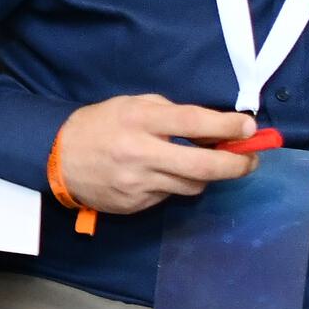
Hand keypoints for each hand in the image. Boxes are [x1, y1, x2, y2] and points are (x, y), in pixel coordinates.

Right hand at [52, 97, 260, 213]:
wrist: (58, 158)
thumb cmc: (100, 124)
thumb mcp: (132, 105)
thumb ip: (170, 114)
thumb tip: (212, 129)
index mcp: (139, 120)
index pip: (193, 122)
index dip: (227, 127)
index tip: (249, 128)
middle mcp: (140, 153)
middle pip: (203, 166)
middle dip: (236, 164)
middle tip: (251, 159)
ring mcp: (138, 183)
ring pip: (192, 185)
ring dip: (204, 175)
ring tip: (201, 164)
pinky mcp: (135, 204)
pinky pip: (170, 195)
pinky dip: (174, 184)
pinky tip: (162, 175)